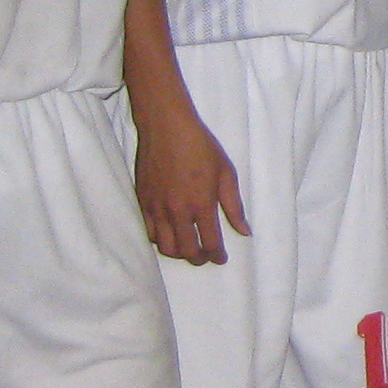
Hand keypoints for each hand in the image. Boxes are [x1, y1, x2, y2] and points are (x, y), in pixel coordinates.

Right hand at [134, 102, 247, 264]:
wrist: (167, 128)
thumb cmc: (201, 147)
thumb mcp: (227, 174)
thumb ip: (235, 206)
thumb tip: (244, 231)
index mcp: (202, 205)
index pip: (210, 243)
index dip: (217, 256)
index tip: (221, 258)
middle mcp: (178, 212)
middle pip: (187, 251)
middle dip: (199, 259)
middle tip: (205, 257)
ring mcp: (157, 209)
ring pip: (166, 247)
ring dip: (179, 253)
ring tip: (188, 248)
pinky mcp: (143, 203)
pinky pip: (150, 233)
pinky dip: (161, 240)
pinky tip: (170, 234)